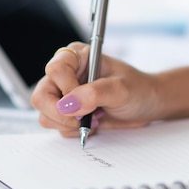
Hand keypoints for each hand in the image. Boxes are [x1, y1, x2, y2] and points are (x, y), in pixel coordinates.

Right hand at [31, 42, 161, 136]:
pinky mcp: (67, 113)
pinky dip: (74, 130)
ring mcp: (64, 95)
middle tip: (84, 119)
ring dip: (69, 124)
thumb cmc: (139, 89)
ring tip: (94, 119)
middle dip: (61, 114)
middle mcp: (66, 75)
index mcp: (77, 57)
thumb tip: (68, 104)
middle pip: (41, 96)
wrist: (147, 105)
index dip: (67, 90)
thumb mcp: (122, 89)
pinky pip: (57, 127)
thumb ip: (95, 93)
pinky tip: (93, 123)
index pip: (55, 70)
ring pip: (45, 115)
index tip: (85, 103)